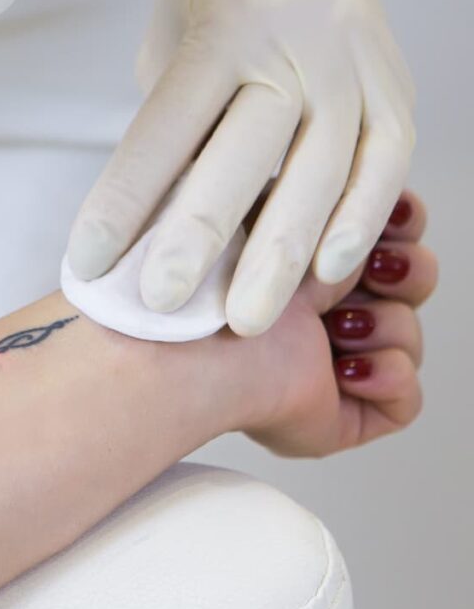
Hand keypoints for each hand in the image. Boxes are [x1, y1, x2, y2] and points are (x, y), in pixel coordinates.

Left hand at [67, 0, 414, 336]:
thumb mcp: (170, 41)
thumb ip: (171, 125)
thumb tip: (152, 222)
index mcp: (224, 26)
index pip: (166, 128)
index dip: (125, 202)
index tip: (93, 261)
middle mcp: (295, 43)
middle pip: (246, 155)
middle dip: (199, 239)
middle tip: (166, 303)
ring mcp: (353, 65)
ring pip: (321, 173)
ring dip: (280, 257)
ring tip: (245, 317)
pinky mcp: (395, 88)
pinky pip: (383, 166)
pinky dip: (356, 224)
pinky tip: (326, 274)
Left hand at [231, 191, 434, 456]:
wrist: (199, 344)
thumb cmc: (218, 274)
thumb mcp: (277, 208)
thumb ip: (329, 197)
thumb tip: (383, 192)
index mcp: (297, 260)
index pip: (379, 234)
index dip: (399, 224)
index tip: (393, 214)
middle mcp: (314, 310)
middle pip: (410, 282)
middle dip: (406, 270)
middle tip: (374, 270)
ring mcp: (328, 363)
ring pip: (409, 336)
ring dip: (384, 325)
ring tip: (334, 326)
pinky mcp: (340, 416)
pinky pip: (406, 400)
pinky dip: (387, 377)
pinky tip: (344, 368)